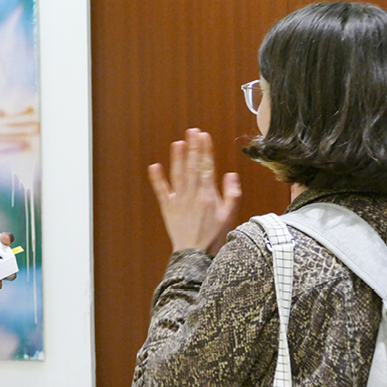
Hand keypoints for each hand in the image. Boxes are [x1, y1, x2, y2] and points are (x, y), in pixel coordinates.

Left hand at [148, 128, 241, 254]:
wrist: (196, 254)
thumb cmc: (214, 236)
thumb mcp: (230, 216)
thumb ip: (232, 194)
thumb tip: (231, 174)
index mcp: (209, 195)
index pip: (207, 167)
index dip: (205, 150)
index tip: (204, 136)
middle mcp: (193, 195)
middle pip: (192, 167)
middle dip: (193, 148)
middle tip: (192, 131)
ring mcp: (179, 200)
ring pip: (178, 175)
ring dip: (177, 158)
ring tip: (177, 143)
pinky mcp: (168, 208)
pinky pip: (161, 191)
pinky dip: (157, 179)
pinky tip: (154, 166)